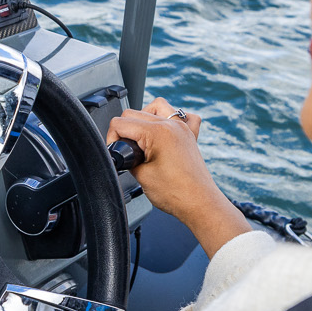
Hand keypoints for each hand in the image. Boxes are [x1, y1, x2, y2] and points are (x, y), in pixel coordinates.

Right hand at [108, 98, 253, 257]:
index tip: (115, 151)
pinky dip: (169, 119)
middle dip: (125, 130)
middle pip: (135, 113)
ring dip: (144, 118)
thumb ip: (128, 158)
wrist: (200, 204)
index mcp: (158, 132)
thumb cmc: (177, 194)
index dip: (111, 138)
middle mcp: (172, 124)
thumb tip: (122, 152)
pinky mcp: (189, 135)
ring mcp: (183, 128)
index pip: (121, 123)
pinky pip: (181, 115)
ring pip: (157, 106)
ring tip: (141, 138)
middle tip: (127, 152)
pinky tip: (163, 133)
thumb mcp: (141, 176)